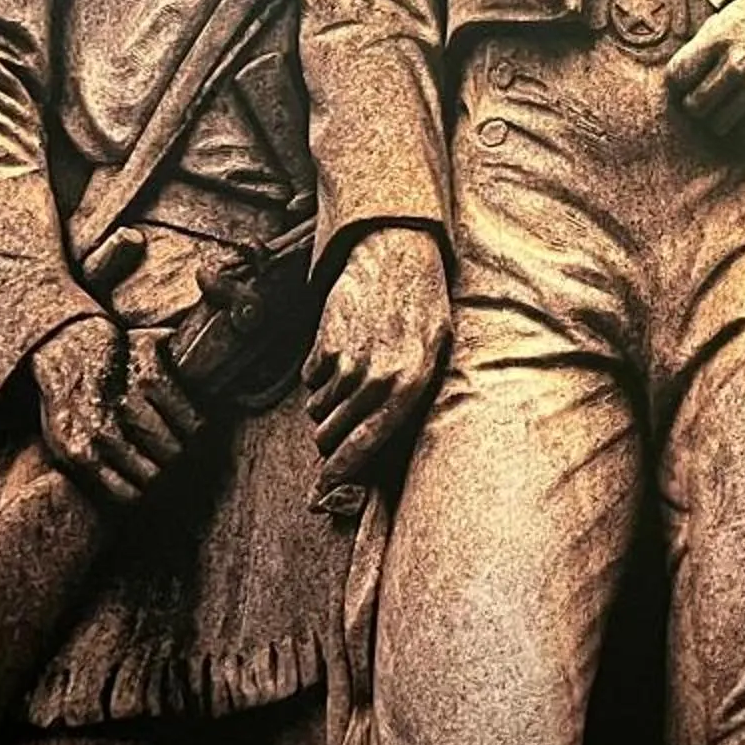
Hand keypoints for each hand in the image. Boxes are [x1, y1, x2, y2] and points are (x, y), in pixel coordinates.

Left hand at [31, 316, 199, 505]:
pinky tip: (192, 425)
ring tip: (187, 451)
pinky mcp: (146, 370)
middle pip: (154, 474)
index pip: (127, 495)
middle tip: (177, 471)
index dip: (148, 496)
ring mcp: (125, 399)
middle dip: (169, 475)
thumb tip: (127, 504)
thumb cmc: (71, 403)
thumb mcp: (63, 444)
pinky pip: (182, 410)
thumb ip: (88, 472)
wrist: (69, 348)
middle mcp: (101, 428)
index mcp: (78, 452)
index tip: (158, 492)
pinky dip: (192, 421)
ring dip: (183, 451)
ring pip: (171, 446)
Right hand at [305, 224, 451, 487]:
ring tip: (353, 373)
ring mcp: (347, 361)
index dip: (340, 472)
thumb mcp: (435, 354)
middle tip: (345, 417)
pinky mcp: (324, 343)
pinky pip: (309, 379)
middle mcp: (376, 380)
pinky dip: (319, 373)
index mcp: (409, 387)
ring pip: (318, 410)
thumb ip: (411, 399)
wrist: (396, 254)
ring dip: (328, 403)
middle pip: (332, 434)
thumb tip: (382, 445)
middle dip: (334, 435)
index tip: (324, 490)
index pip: (364, 446)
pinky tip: (342, 349)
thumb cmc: (423, 308)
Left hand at [666, 0, 744, 141]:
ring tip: (721, 106)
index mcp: (718, 39)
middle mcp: (737, 64)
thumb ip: (700, 48)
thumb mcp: (724, 20)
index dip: (676, 83)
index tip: (683, 83)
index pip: (677, 77)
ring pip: (717, 125)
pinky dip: (739, 129)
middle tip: (701, 98)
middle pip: (695, 106)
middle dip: (693, 104)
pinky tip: (741, 115)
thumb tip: (677, 81)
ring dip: (715, 119)